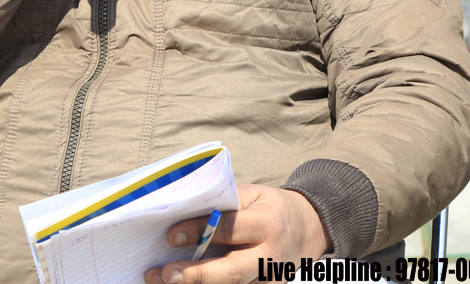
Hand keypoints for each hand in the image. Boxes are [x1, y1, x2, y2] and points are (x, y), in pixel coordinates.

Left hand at [145, 185, 330, 283]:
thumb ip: (223, 202)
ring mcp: (269, 280)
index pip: (231, 229)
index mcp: (268, 224)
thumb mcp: (253, 194)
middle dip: (197, 275)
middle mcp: (270, 257)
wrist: (309, 230)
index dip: (200, 231)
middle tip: (167, 273)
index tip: (172, 235)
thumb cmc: (273, 208)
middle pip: (232, 272)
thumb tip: (182, 210)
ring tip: (160, 281)